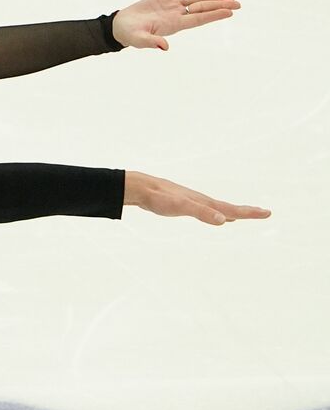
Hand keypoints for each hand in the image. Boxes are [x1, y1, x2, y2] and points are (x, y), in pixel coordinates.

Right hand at [112, 0, 239, 50]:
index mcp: (173, 25)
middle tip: (238, 3)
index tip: (229, 12)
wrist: (121, 26)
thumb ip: (151, 42)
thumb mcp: (138, 40)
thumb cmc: (130, 34)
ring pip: (198, 0)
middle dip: (220, 5)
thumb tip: (165, 47)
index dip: (214, 15)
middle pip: (203, 8)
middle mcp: (177, 16)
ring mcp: (173, 7)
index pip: (198, 19)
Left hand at [123, 171, 268, 224]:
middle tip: (264, 213)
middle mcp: (201, 201)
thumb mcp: (181, 207)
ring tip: (242, 215)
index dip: (249, 213)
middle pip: (228, 207)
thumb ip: (201, 213)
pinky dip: (216, 213)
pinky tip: (216, 217)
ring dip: (233, 212)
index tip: (268, 213)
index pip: (232, 209)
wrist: (142, 188)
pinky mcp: (183, 204)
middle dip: (247, 212)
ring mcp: (193, 202)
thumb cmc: (159, 198)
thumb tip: (223, 221)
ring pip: (218, 208)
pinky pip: (206, 210)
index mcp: (204, 203)